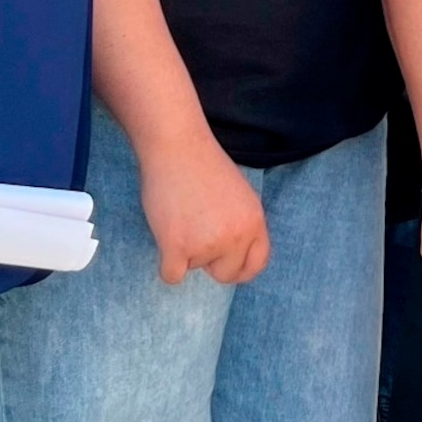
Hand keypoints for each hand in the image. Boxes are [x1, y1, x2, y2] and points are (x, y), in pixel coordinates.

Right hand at [138, 130, 270, 284]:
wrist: (176, 145)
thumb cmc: (202, 165)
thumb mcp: (239, 195)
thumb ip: (241, 225)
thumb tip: (233, 256)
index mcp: (255, 222)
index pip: (256, 263)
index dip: (240, 268)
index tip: (225, 265)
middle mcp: (237, 236)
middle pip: (226, 274)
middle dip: (210, 262)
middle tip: (194, 231)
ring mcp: (208, 244)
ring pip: (194, 268)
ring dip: (184, 250)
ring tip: (180, 215)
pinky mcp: (178, 247)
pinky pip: (172, 276)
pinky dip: (167, 264)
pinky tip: (165, 236)